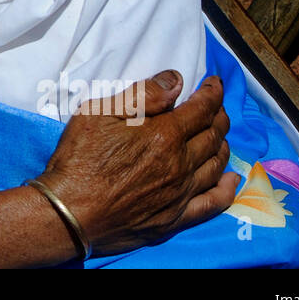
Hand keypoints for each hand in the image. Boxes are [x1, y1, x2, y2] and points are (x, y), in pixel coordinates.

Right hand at [34, 71, 237, 256]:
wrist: (69, 213)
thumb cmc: (77, 160)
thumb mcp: (97, 114)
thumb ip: (141, 96)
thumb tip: (175, 81)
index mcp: (163, 135)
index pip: (201, 108)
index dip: (212, 92)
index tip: (214, 83)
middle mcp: (180, 164)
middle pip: (213, 134)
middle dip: (219, 115)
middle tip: (216, 106)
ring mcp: (180, 193)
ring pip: (216, 164)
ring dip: (223, 144)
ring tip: (219, 134)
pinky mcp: (176, 218)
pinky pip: (213, 203)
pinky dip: (227, 189)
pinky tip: (230, 179)